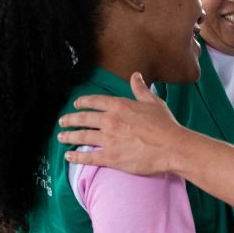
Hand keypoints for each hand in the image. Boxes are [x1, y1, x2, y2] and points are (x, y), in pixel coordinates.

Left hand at [57, 72, 181, 176]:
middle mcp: (110, 120)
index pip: (94, 101)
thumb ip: (140, 89)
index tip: (76, 104)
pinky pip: (88, 156)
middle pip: (84, 118)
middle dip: (70, 119)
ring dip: (69, 136)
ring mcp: (109, 139)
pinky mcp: (111, 157)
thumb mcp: (153, 102)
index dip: (82, 102)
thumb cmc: (165, 125)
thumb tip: (136, 75)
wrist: (171, 147)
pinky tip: (68, 157)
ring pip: (82, 136)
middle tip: (63, 121)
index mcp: (119, 105)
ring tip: (62, 137)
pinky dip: (76, 157)